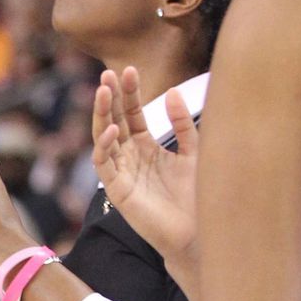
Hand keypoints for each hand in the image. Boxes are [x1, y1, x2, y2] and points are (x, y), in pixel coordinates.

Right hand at [91, 66, 198, 259]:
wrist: (198, 232)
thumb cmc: (197, 196)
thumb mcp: (194, 152)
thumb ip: (182, 124)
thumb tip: (170, 92)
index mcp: (145, 147)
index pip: (132, 114)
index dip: (130, 92)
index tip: (129, 69)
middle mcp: (129, 156)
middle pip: (115, 120)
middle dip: (111, 97)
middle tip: (108, 74)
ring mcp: (121, 172)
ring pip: (103, 137)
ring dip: (102, 114)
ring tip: (103, 92)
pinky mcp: (116, 189)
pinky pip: (104, 163)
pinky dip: (105, 146)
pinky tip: (114, 130)